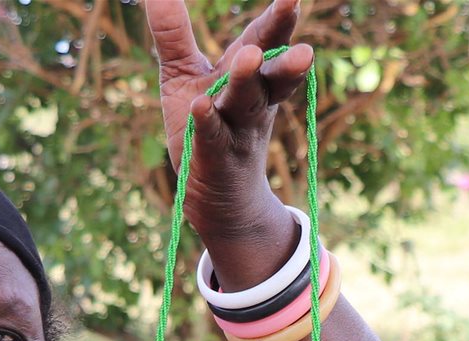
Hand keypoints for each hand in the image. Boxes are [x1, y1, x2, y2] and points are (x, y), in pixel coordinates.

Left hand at [144, 0, 312, 240]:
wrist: (215, 192)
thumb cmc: (204, 123)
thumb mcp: (183, 76)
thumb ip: (174, 36)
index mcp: (250, 73)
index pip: (268, 41)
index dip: (280, 20)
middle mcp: (252, 100)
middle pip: (270, 72)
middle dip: (281, 49)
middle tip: (293, 20)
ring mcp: (236, 131)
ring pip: (247, 103)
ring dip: (248, 81)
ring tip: (249, 59)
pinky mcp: (215, 159)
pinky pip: (213, 138)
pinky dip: (209, 123)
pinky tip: (202, 106)